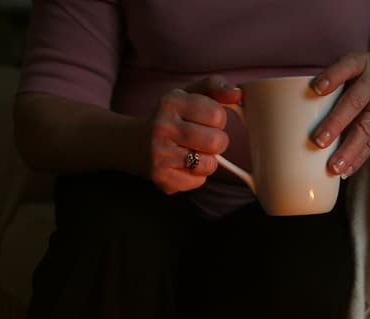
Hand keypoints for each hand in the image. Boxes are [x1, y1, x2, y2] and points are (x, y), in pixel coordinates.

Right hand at [148, 75, 241, 194]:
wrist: (132, 143)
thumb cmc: (170, 118)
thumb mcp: (188, 94)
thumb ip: (214, 87)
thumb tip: (237, 93)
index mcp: (171, 101)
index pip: (218, 114)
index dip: (218, 120)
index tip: (204, 121)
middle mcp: (162, 126)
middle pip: (216, 141)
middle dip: (217, 142)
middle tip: (202, 140)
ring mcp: (159, 153)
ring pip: (209, 164)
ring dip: (207, 161)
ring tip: (191, 152)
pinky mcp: (160, 177)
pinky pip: (198, 181)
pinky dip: (195, 176)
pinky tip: (181, 165)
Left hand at [310, 52, 369, 177]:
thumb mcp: (357, 66)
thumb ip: (335, 82)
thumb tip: (298, 111)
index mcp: (361, 64)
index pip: (347, 66)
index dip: (332, 76)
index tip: (315, 89)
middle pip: (355, 102)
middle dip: (336, 123)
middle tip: (318, 141)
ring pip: (367, 128)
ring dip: (349, 149)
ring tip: (334, 167)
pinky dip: (359, 158)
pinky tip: (346, 170)